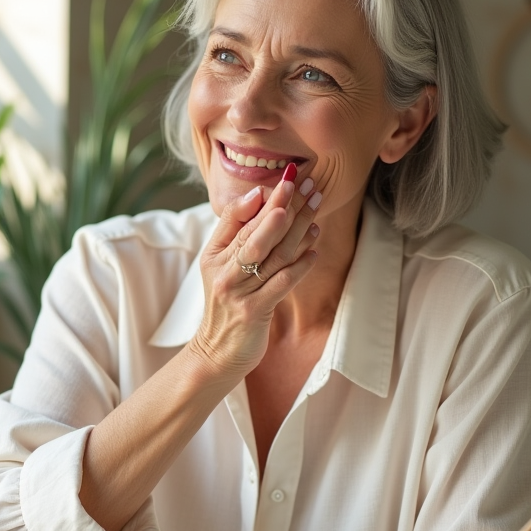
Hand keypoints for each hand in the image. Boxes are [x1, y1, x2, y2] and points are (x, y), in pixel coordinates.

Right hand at [187, 160, 322, 383]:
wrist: (216, 351)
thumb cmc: (225, 304)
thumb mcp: (219, 266)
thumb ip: (235, 232)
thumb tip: (257, 196)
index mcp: (214, 255)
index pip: (237, 219)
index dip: (264, 199)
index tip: (288, 179)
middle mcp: (224, 271)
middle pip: (257, 234)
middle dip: (284, 208)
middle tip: (307, 186)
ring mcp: (238, 292)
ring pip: (273, 256)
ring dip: (298, 232)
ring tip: (316, 211)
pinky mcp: (254, 312)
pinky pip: (281, 283)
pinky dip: (299, 266)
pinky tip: (313, 251)